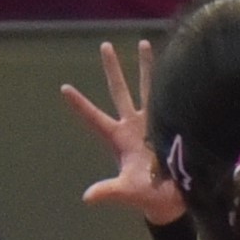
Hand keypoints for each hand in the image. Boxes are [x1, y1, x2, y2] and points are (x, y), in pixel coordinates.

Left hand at [63, 39, 188, 222]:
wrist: (175, 198)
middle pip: (119, 91)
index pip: (94, 118)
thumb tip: (87, 197)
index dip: (80, 104)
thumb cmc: (149, 197)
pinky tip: (174, 64)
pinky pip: (169, 97)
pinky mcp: (170, 123)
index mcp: (118, 139)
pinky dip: (170, 81)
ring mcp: (151, 122)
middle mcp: (131, 126)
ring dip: (144, 66)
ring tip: (143, 42)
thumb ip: (109, 191)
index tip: (64, 87)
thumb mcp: (127, 192)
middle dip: (112, 69)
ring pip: (146, 87)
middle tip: (105, 45)